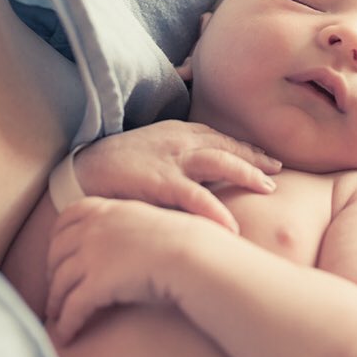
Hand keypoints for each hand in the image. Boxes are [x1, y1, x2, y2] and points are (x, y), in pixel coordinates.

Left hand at [45, 197, 207, 343]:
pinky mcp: (96, 284)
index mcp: (106, 210)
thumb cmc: (184, 240)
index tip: (56, 252)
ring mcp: (91, 256)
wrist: (192, 253)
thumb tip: (128, 238)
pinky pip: (72, 308)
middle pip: (57, 251)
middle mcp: (93, 229)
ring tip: (56, 314)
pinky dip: (66, 323)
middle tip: (55, 286)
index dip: (56, 237)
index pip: (67, 217)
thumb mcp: (148, 219)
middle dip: (52, 271)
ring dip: (55, 301)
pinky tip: (67, 334)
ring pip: (60, 282)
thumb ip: (128, 223)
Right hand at [73, 120, 281, 232]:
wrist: (79, 170)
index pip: (219, 138)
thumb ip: (177, 159)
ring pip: (219, 162)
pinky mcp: (158, 182)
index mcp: (176, 132)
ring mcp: (169, 160)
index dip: (245, 148)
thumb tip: (202, 177)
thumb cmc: (115, 166)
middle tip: (278, 172)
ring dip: (246, 173)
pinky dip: (216, 209)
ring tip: (268, 189)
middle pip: (226, 146)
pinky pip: (195, 196)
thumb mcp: (151, 152)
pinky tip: (232, 224)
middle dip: (254, 158)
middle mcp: (178, 141)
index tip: (267, 160)